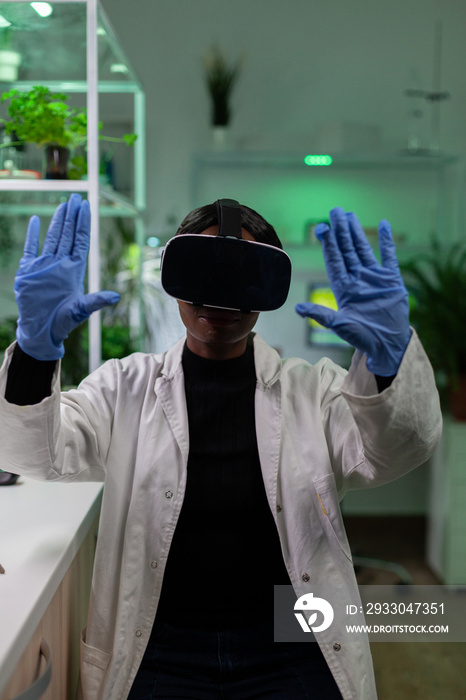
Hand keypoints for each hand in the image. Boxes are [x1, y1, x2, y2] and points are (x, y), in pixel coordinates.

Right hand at [15, 193, 119, 360]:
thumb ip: (96, 301)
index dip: (83, 223)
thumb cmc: (63, 322)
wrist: (41, 331)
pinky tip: (37, 221)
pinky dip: (33, 235)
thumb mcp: (81, 310)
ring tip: (64, 204)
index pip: (80, 240)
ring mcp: (45, 266)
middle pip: (67, 234)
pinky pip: (31, 248)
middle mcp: (60, 264)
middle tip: (76, 197)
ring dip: (57, 221)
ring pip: (52, 237)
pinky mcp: (29, 271)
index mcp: (74, 270)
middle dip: (72, 215)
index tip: (86, 206)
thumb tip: (116, 297)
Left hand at [295, 207, 410, 375]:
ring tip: (351, 215)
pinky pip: (389, 256)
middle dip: (341, 231)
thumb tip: (297, 309)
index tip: (322, 227)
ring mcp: (374, 277)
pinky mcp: (391, 280)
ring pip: (364, 249)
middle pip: (347, 250)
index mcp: (343, 287)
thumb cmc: (362, 337)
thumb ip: (320, 314)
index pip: (334, 260)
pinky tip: (384, 225)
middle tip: (336, 211)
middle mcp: (357, 279)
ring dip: (357, 232)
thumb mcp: (339, 325)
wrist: (387, 343)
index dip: (328, 244)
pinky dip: (387, 241)